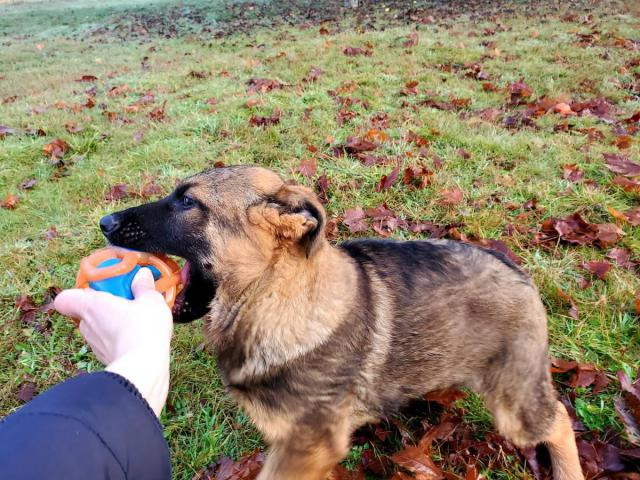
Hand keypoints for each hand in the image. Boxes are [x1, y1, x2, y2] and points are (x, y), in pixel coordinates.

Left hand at [54, 268, 172, 415]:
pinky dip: (119, 339)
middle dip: (104, 306)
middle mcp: (87, 325)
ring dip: (112, 323)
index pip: (66, 298)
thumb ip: (144, 286)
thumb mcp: (151, 300)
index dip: (79, 292)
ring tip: (136, 321)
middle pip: (86, 311)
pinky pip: (108, 343)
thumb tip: (142, 275)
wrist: (144, 369)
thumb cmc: (143, 330)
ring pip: (97, 328)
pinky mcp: (105, 358)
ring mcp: (94, 344)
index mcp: (92, 305)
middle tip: (125, 302)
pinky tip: (138, 338)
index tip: (101, 289)